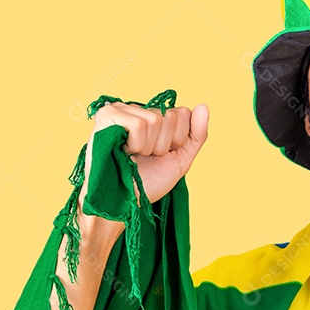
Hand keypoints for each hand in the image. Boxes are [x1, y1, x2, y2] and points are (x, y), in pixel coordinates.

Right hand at [80, 101, 209, 212]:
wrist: (122, 202)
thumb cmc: (147, 182)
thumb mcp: (180, 159)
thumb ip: (196, 134)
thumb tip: (203, 106)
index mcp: (153, 116)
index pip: (183, 113)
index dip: (177, 140)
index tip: (160, 155)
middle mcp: (137, 109)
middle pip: (170, 117)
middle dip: (162, 145)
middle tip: (144, 157)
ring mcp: (120, 109)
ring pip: (155, 120)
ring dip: (147, 147)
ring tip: (132, 156)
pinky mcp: (106, 116)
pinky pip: (138, 125)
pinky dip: (135, 145)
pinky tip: (123, 151)